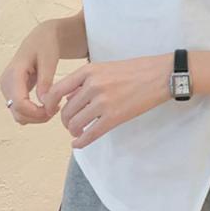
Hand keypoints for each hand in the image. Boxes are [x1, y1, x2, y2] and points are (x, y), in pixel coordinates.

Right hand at [0, 20, 61, 124]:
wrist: (41, 38)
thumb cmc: (46, 45)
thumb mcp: (49, 59)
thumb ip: (46, 80)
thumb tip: (44, 102)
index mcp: (14, 73)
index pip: (19, 103)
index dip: (36, 112)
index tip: (54, 109)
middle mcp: (6, 83)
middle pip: (17, 112)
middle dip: (37, 117)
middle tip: (57, 109)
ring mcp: (7, 88)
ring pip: (18, 114)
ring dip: (36, 116)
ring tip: (54, 106)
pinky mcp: (12, 91)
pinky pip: (20, 110)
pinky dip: (33, 113)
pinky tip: (47, 104)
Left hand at [40, 53, 172, 148]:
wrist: (160, 75)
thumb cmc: (135, 70)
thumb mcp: (105, 67)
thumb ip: (85, 80)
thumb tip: (67, 97)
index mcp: (88, 71)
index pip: (57, 90)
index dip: (49, 104)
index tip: (50, 111)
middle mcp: (92, 86)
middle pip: (66, 110)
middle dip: (65, 121)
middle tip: (70, 124)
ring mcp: (103, 102)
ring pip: (75, 123)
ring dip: (73, 131)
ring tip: (77, 132)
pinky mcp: (114, 117)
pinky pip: (90, 134)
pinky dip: (81, 142)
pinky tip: (78, 144)